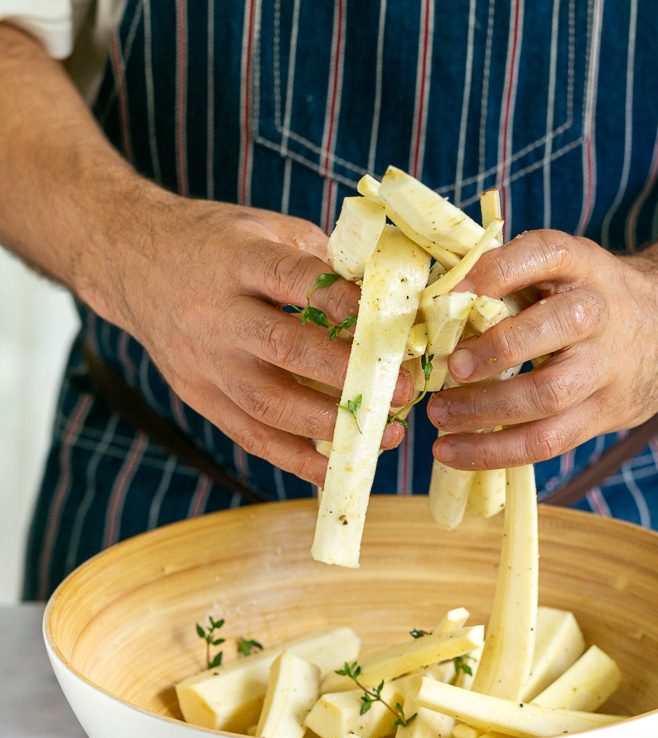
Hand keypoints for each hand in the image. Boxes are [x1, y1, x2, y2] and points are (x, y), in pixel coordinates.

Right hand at [97, 192, 412, 484]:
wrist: (133, 266)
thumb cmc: (216, 245)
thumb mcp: (266, 229)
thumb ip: (321, 260)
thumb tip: (389, 298)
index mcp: (236, 260)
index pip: (291, 279)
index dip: (341, 302)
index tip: (389, 322)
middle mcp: (217, 315)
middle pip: (283, 348)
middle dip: (348, 375)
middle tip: (403, 390)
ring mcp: (206, 363)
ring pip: (269, 405)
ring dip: (331, 426)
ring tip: (385, 433)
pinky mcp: (201, 398)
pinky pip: (253, 438)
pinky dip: (299, 461)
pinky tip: (341, 468)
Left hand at [427, 230, 657, 469]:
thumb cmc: (585, 297)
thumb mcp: (561, 270)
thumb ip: (506, 278)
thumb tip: (430, 300)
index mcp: (583, 266)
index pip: (546, 255)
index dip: (499, 271)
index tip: (453, 292)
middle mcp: (599, 313)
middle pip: (557, 328)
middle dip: (498, 349)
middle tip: (451, 367)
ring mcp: (607, 367)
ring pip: (549, 396)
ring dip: (486, 410)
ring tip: (439, 417)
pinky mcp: (604, 414)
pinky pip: (546, 441)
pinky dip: (494, 451)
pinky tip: (452, 452)